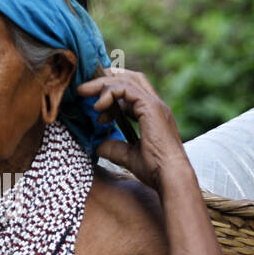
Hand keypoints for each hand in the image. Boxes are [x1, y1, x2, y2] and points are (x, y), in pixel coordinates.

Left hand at [76, 68, 191, 191]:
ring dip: (103, 84)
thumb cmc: (155, 169)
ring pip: (127, 80)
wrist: (170, 176)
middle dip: (106, 79)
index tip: (96, 107)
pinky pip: (126, 89)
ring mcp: (154, 104)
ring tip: (84, 92)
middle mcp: (155, 105)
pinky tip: (98, 107)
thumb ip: (114, 148)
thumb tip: (99, 145)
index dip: (112, 92)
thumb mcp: (129, 157)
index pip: (133, 91)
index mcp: (153, 114)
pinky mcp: (150, 107)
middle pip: (130, 78)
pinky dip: (109, 93)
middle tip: (85, 88)